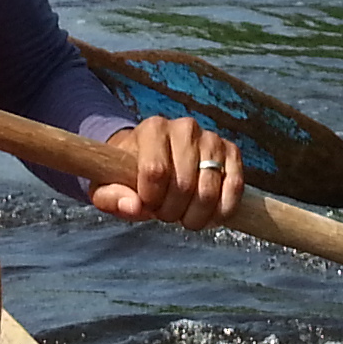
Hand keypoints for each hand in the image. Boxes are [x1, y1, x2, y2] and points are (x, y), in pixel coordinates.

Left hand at [92, 114, 244, 229]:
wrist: (155, 161)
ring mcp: (211, 138)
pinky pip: (235, 186)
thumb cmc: (129, 175)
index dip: (151, 199)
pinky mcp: (231, 152)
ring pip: (210, 190)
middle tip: (164, 214)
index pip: (156, 171)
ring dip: (196, 216)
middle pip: (184, 185)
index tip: (146, 204)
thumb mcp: (108, 186)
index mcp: (153, 129)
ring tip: (183, 216)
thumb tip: (134, 207)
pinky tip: (208, 216)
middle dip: (172, 211)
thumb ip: (111, 197)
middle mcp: (185, 127)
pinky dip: (222, 210)